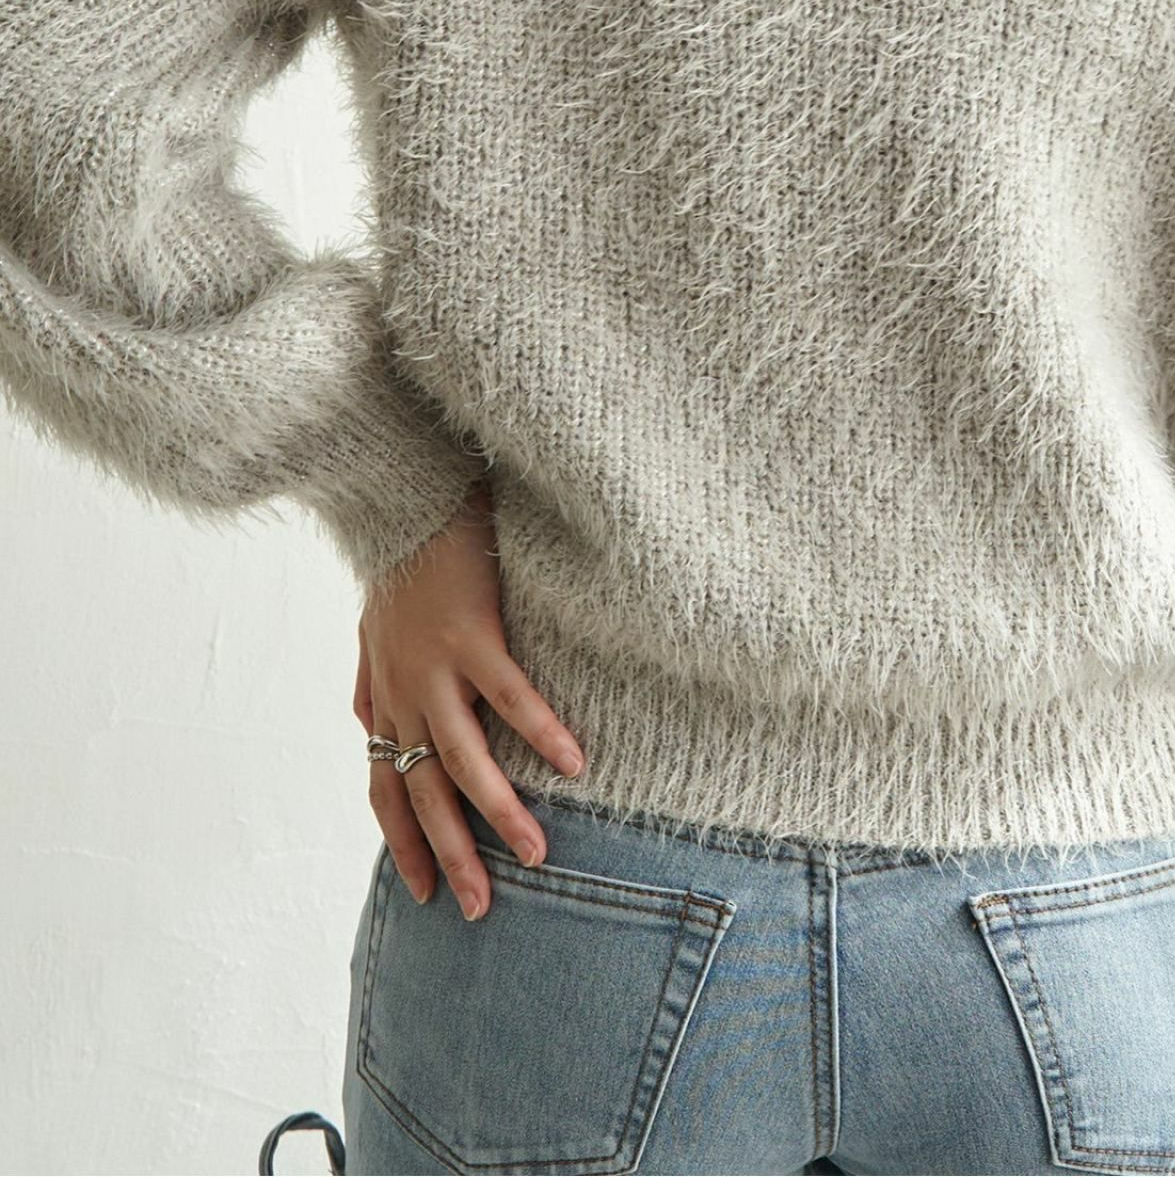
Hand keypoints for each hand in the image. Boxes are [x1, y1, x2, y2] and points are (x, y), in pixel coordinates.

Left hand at [353, 481, 585, 920]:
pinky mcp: (472, 635)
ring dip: (499, 811)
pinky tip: (573, 763)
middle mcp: (405, 692)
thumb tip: (365, 723)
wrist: (399, 500)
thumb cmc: (397, 560)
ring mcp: (437, 666)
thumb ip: (370, 681)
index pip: (385, 787)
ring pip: (463, 758)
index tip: (423, 893)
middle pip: (424, 791)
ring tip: (537, 854)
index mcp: (385, 695)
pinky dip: (540, 732)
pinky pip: (510, 696)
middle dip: (451, 853)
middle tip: (481, 909)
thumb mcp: (369, 628)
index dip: (402, 843)